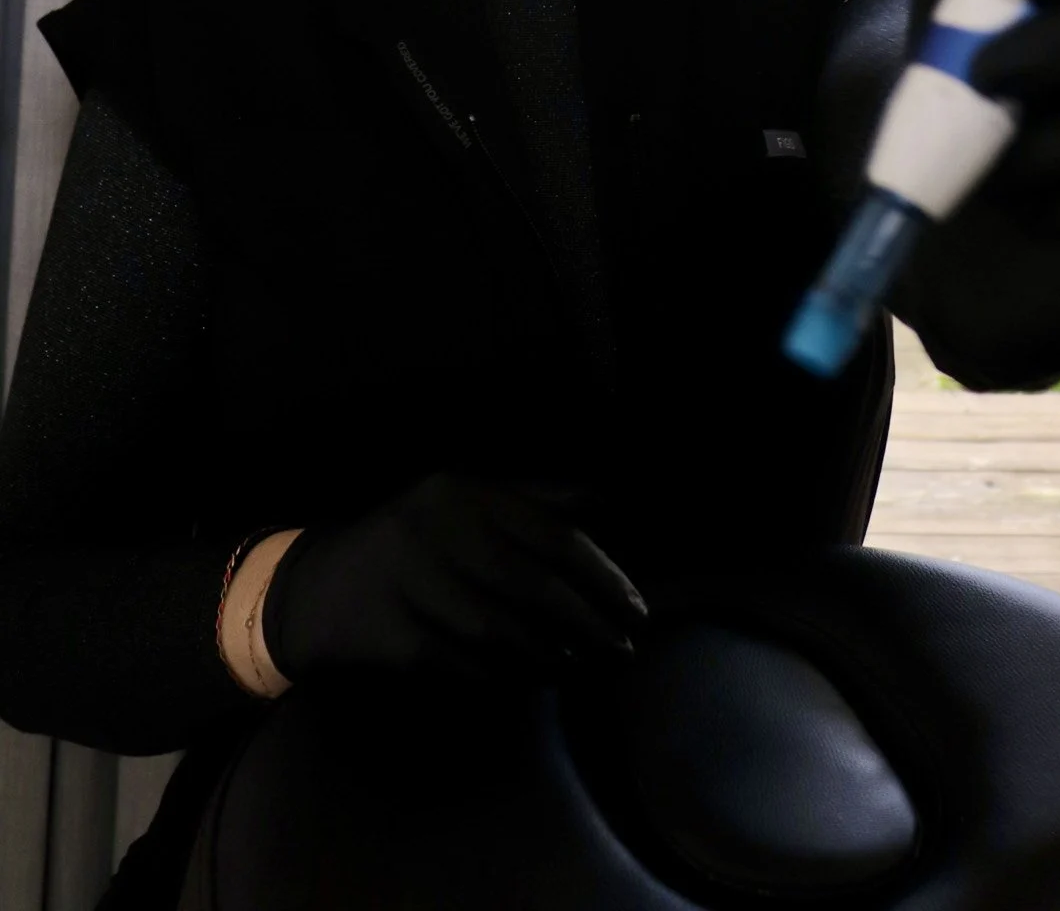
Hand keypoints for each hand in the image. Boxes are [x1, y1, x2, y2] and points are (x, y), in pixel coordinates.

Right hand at [260, 473, 648, 689]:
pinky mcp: (392, 640)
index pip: (550, 534)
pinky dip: (509, 677)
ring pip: (501, 631)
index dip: (603, 575)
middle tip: (626, 649)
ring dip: (555, 656)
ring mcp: (409, 586)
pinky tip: (537, 680)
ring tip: (589, 667)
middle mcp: (435, 531)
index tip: (637, 608)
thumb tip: (607, 501)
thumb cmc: (408, 542)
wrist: (311, 588)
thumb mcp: (463, 503)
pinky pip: (467, 666)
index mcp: (462, 491)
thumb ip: (533, 499)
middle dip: (589, 622)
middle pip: (532, 585)